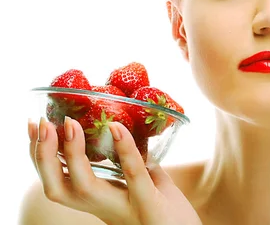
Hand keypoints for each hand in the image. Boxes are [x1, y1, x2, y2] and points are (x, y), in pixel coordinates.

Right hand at [28, 117, 202, 224]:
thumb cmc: (168, 212)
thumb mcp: (146, 184)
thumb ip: (134, 162)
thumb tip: (128, 129)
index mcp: (97, 201)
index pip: (57, 180)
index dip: (40, 156)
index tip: (33, 125)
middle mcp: (103, 208)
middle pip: (57, 187)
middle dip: (43, 156)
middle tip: (41, 123)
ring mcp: (124, 208)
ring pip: (84, 186)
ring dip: (73, 154)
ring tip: (70, 124)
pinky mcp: (149, 204)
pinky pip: (133, 177)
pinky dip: (125, 151)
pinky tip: (117, 128)